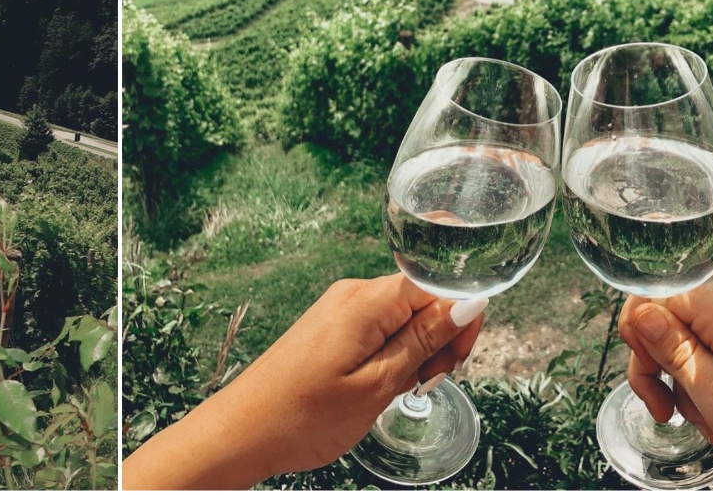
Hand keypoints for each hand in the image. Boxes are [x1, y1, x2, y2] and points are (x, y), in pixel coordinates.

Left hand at [122, 275, 484, 489]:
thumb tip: (468, 301)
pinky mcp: (332, 327)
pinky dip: (391, 356)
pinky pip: (380, 330)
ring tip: (394, 390)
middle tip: (422, 381)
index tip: (453, 360)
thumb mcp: (378, 384)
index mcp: (367, 300)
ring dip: (416, 352)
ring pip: (404, 317)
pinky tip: (380, 385)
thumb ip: (424, 340)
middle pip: (423, 298)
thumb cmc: (304, 416)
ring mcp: (340, 309)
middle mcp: (353, 294)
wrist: (244, 432)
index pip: (437, 282)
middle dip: (438, 339)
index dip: (458, 319)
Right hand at [619, 285, 712, 490]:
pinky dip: (708, 389)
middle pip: (668, 322)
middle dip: (662, 370)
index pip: (655, 299)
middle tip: (669, 414)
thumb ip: (677, 352)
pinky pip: (711, 355)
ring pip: (686, 343)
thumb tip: (639, 312)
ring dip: (688, 388)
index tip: (652, 386)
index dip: (640, 342)